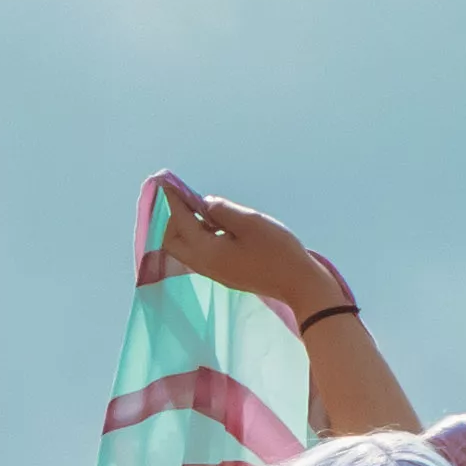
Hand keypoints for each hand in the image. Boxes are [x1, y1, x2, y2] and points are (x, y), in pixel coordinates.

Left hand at [161, 187, 345, 319]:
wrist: (297, 283)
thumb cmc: (277, 250)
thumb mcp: (250, 222)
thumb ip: (222, 210)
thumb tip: (205, 203)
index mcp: (206, 251)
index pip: (181, 221)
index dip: (174, 200)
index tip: (167, 182)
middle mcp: (204, 265)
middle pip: (173, 241)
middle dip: (176, 218)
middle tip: (191, 199)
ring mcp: (214, 272)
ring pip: (186, 249)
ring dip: (188, 227)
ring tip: (205, 210)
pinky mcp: (225, 274)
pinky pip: (201, 253)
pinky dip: (200, 236)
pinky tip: (218, 225)